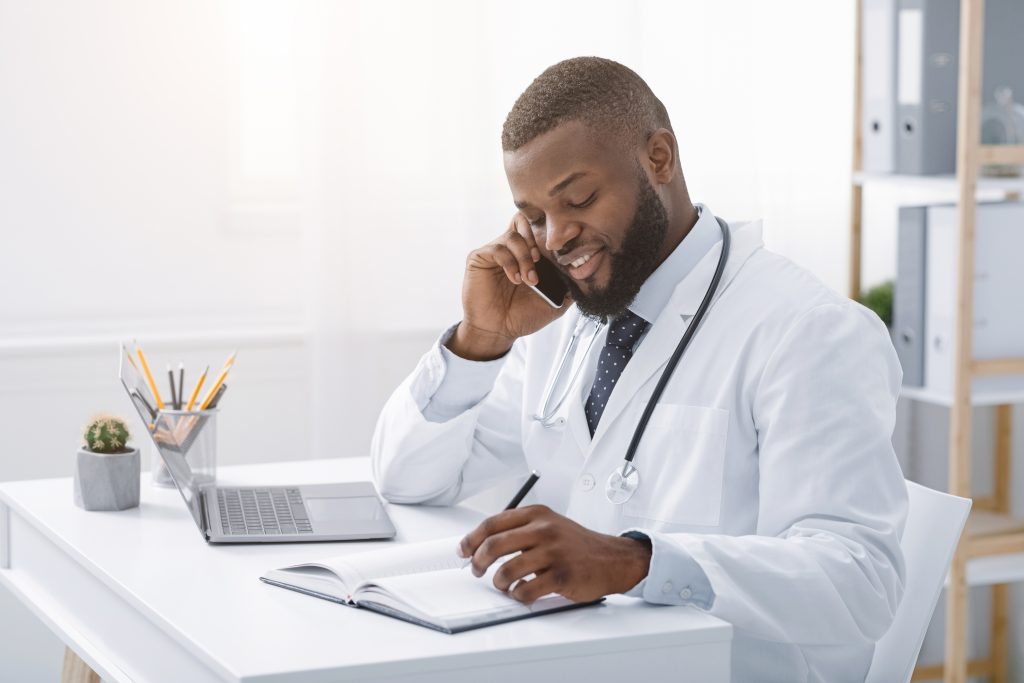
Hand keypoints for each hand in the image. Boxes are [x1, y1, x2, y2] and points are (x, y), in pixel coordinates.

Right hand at [449, 214, 570, 360]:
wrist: (498, 331)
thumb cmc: (521, 316)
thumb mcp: (554, 302)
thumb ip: (569, 287)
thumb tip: (586, 273)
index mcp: (527, 254)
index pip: (537, 227)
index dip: (549, 233)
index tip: (559, 250)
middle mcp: (510, 249)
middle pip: (523, 220)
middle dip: (536, 240)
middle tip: (541, 260)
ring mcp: (495, 251)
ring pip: (513, 236)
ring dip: (525, 257)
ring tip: (529, 280)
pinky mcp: (480, 258)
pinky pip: (497, 248)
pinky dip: (510, 263)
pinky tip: (515, 279)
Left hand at [457, 505, 651, 603]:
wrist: (612, 558)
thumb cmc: (576, 544)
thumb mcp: (550, 524)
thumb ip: (521, 529)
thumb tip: (483, 544)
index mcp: (537, 514)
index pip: (492, 523)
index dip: (471, 539)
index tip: (463, 550)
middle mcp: (544, 529)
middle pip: (494, 545)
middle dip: (477, 562)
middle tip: (476, 570)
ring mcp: (553, 552)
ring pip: (507, 570)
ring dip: (498, 582)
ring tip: (503, 585)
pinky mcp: (562, 575)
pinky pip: (527, 590)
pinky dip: (518, 595)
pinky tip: (522, 593)